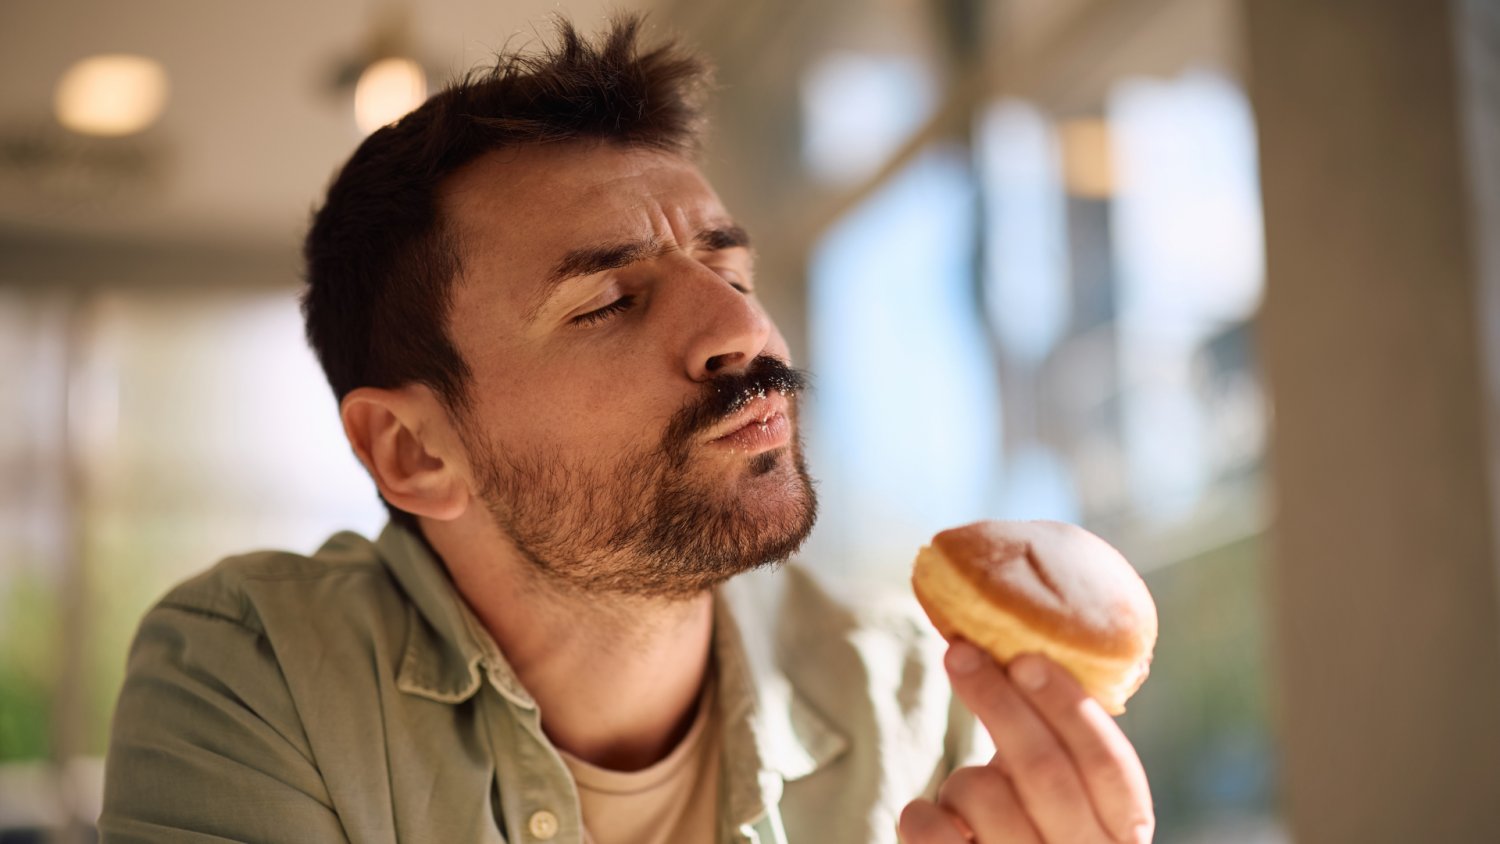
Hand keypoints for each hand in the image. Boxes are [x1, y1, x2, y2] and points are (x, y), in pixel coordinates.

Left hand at [899, 641, 1153, 842]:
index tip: (1024, 659)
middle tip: (959, 654)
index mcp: (1123, 831)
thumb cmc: (1033, 830)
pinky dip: (920, 812)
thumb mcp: (1064, 791)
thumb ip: (1055, 741)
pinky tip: (931, 817)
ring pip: (985, 796)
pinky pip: (933, 834)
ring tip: (964, 796)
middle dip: (998, 702)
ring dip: (961, 778)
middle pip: (1044, 770)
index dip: (1068, 707)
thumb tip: (1010, 644)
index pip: (1109, 764)